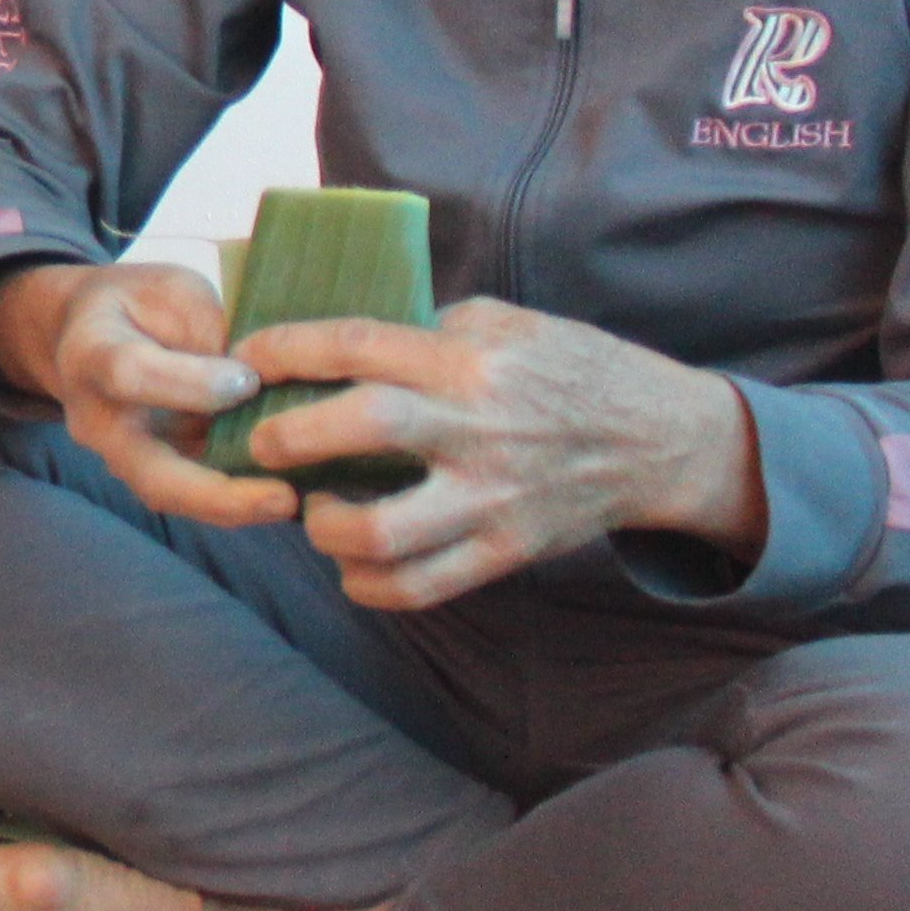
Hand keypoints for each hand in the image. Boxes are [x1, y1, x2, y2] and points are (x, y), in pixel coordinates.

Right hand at [0, 260, 303, 530]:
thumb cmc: (141, 302)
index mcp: (91, 354)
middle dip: (217, 494)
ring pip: (170, 496)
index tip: (250, 379)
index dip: (192, 383)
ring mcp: (119, 455)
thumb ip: (207, 331)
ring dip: (232, 508)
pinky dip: (235, 502)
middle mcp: (97, 420)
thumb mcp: (173, 291)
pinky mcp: (147, 472)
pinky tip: (284, 498)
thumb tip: (255, 382)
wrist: (90, 331)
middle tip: (282, 499)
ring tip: (291, 504)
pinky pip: (189, 497)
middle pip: (149, 473)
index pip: (131, 376)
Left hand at [235, 298, 766, 609]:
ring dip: (326, 529)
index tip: (249, 358)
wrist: (660, 439)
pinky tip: (349, 567)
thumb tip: (340, 342)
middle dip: (291, 436)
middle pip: (365, 426)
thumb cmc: (570, 370)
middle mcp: (478, 427)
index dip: (288, 349)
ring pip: (386, 531)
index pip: (359, 344)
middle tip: (262, 445)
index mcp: (472, 360)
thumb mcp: (508, 323)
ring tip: (312, 515)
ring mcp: (492, 497)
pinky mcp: (506, 551)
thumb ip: (429, 329)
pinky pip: (421, 587)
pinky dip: (369, 586)